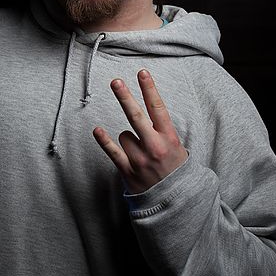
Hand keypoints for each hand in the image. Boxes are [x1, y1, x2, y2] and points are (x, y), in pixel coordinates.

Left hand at [93, 69, 187, 193]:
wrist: (176, 203)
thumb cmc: (175, 170)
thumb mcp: (178, 148)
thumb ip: (163, 131)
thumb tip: (150, 108)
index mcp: (170, 139)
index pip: (158, 108)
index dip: (149, 89)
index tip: (142, 72)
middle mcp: (155, 147)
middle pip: (137, 116)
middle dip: (125, 97)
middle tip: (115, 81)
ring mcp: (141, 159)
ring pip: (124, 135)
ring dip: (129, 141)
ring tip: (141, 155)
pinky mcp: (128, 171)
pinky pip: (113, 152)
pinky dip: (104, 141)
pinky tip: (97, 130)